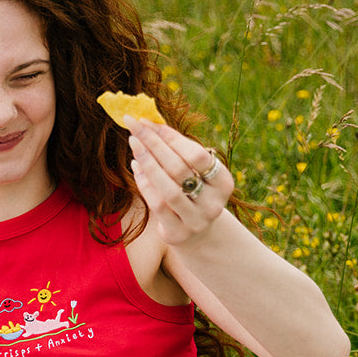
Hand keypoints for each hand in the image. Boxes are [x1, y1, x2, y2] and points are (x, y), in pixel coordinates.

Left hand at [127, 122, 231, 246]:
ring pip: (168, 189)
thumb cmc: (193, 192)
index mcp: (223, 182)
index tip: (149, 122)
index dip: (171, 137)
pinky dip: (144, 184)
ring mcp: (196, 220)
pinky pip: (157, 205)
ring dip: (148, 163)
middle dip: (154, 144)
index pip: (197, 155)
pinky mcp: (178, 233)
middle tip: (134, 126)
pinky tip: (136, 167)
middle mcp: (213, 203)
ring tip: (134, 143)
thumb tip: (150, 123)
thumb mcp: (195, 172)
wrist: (197, 233)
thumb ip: (179, 151)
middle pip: (179, 169)